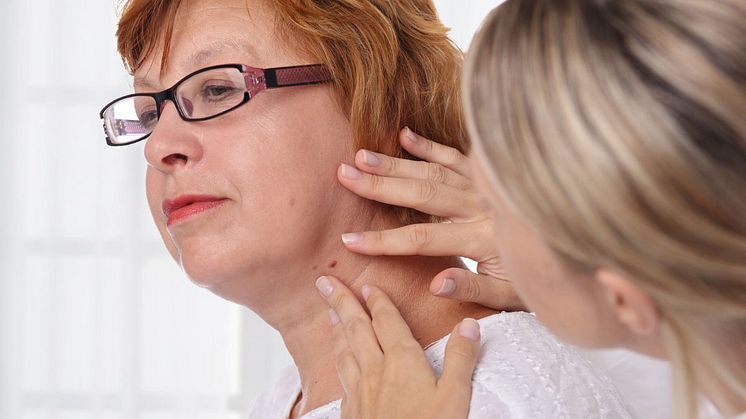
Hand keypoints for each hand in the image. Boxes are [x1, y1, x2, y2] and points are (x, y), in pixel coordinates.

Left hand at [315, 275, 479, 418]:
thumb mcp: (456, 397)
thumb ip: (461, 358)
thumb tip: (469, 324)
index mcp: (403, 361)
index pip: (387, 321)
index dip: (378, 301)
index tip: (367, 284)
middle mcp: (376, 371)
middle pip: (356, 328)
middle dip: (341, 302)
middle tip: (325, 282)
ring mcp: (360, 392)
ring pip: (344, 351)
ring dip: (337, 328)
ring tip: (330, 313)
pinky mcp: (352, 413)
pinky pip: (341, 377)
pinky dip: (338, 360)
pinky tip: (339, 362)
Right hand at [337, 127, 523, 310]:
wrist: (574, 248)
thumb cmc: (538, 275)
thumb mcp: (510, 295)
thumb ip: (472, 288)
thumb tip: (435, 283)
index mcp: (482, 239)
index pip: (422, 239)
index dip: (383, 241)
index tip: (349, 239)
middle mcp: (481, 207)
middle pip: (422, 192)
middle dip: (380, 185)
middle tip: (344, 174)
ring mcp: (485, 186)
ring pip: (434, 170)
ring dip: (396, 162)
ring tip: (361, 155)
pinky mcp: (489, 174)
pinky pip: (457, 156)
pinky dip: (430, 145)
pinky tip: (404, 135)